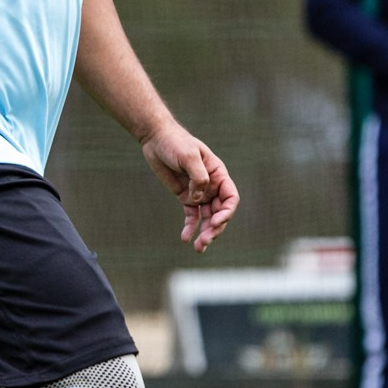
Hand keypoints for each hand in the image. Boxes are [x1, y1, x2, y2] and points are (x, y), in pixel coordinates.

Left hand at [142, 122, 237, 252]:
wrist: (156, 139)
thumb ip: (198, 177)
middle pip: (220, 212)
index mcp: (218, 174)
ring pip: (207, 218)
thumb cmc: (176, 143)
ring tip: (199, 247)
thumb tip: (198, 198)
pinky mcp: (185, 197)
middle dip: (215, 228)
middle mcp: (212, 186)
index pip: (230, 198)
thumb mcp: (189, 156)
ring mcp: (199, 193)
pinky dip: (190, 228)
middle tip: (206, 241)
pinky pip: (191, 216)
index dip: (226, 212)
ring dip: (205, 233)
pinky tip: (185, 238)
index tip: (215, 222)